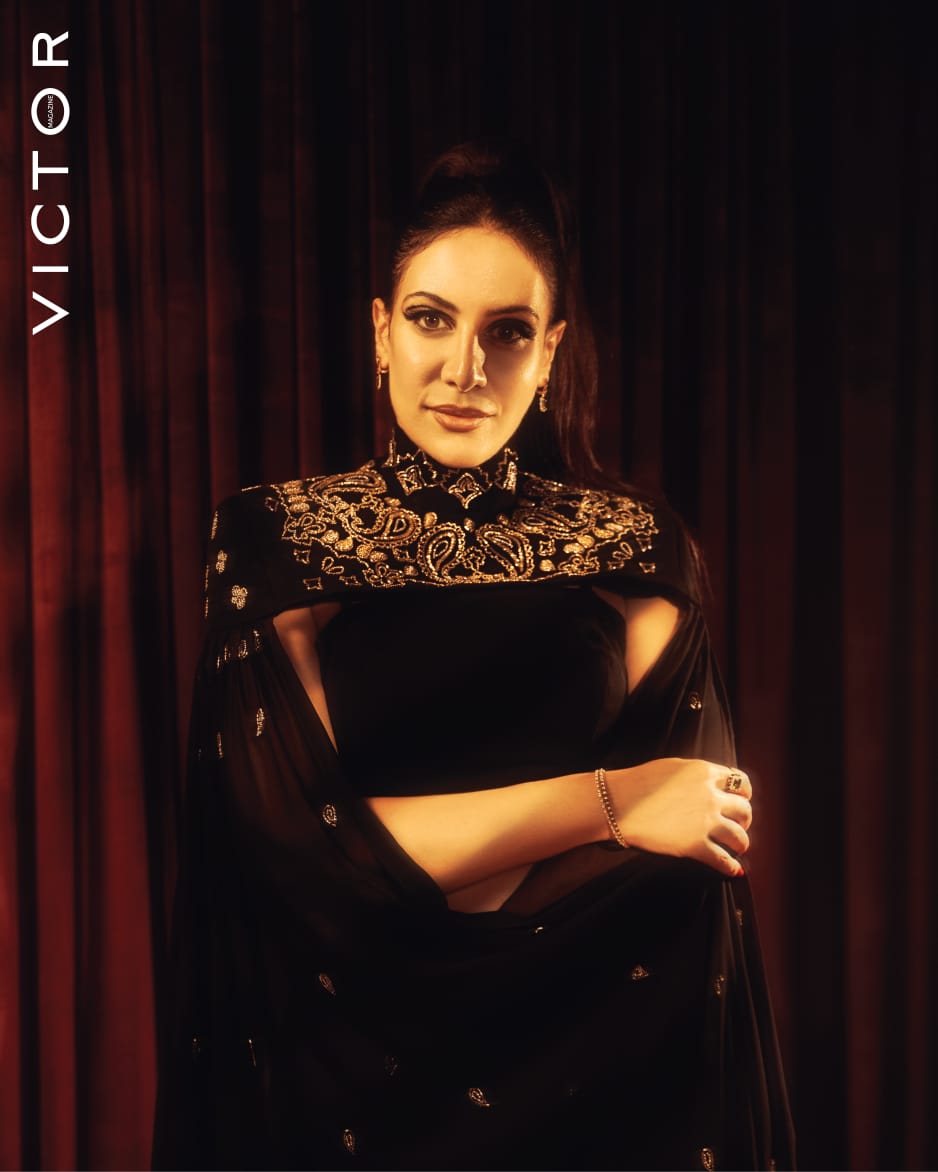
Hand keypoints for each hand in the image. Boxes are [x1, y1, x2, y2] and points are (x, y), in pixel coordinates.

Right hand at [610, 757, 752, 875]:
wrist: (618, 803)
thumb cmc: (639, 782)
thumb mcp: (674, 767)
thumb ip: (697, 775)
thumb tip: (712, 783)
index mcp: (705, 773)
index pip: (740, 782)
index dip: (744, 793)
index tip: (741, 800)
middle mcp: (711, 796)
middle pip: (744, 810)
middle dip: (744, 819)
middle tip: (738, 825)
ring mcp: (705, 822)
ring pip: (740, 836)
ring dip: (742, 843)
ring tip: (738, 847)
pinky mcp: (694, 845)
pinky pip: (722, 859)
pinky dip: (730, 867)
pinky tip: (733, 869)